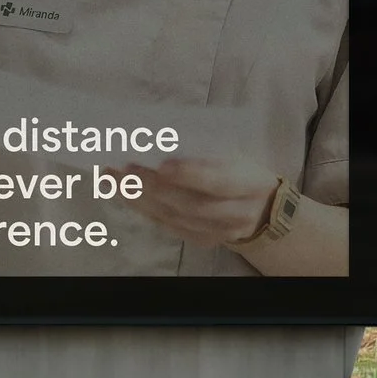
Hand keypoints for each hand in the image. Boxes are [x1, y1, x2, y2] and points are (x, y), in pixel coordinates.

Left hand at [101, 155, 280, 247]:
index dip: (189, 174)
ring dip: (139, 198)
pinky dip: (144, 209)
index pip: (218, 182)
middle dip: (153, 186)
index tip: (161, 164)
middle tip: (123, 168)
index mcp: (251, 183)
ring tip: (114, 178)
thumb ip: (207, 150)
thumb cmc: (241, 170)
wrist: (262, 207)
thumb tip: (160, 137)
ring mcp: (221, 232)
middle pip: (190, 204)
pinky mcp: (204, 240)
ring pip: (174, 218)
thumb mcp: (236, 154)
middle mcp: (237, 213)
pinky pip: (169, 226)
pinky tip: (124, 194)